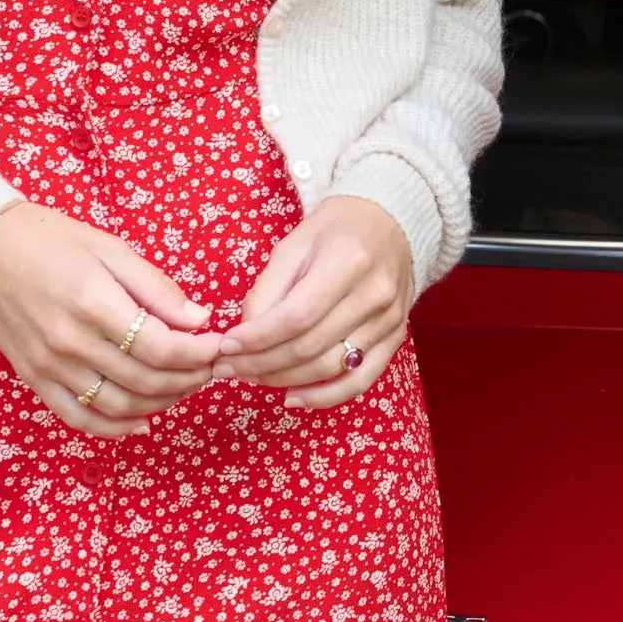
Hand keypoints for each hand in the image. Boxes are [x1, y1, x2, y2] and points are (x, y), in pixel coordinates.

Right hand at [0, 202, 220, 437]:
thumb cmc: (53, 241)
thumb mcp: (111, 249)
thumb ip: (156, 288)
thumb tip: (200, 320)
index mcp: (93, 303)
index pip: (160, 346)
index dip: (197, 352)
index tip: (218, 344)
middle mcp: (71, 342)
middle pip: (145, 380)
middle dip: (188, 379)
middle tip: (210, 368)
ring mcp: (50, 367)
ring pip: (119, 406)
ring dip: (161, 403)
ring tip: (185, 386)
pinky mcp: (35, 380)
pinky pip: (80, 419)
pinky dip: (115, 428)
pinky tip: (143, 419)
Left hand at [214, 195, 413, 410]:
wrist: (391, 222)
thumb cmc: (337, 229)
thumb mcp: (295, 243)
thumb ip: (268, 288)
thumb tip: (245, 334)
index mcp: (348, 261)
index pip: (296, 316)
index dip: (257, 338)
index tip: (227, 347)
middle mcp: (374, 295)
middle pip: (310, 347)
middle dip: (261, 363)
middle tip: (228, 368)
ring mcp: (389, 320)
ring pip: (329, 368)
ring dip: (284, 380)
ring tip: (252, 377)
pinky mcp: (395, 339)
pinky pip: (360, 381)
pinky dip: (325, 397)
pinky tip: (294, 398)